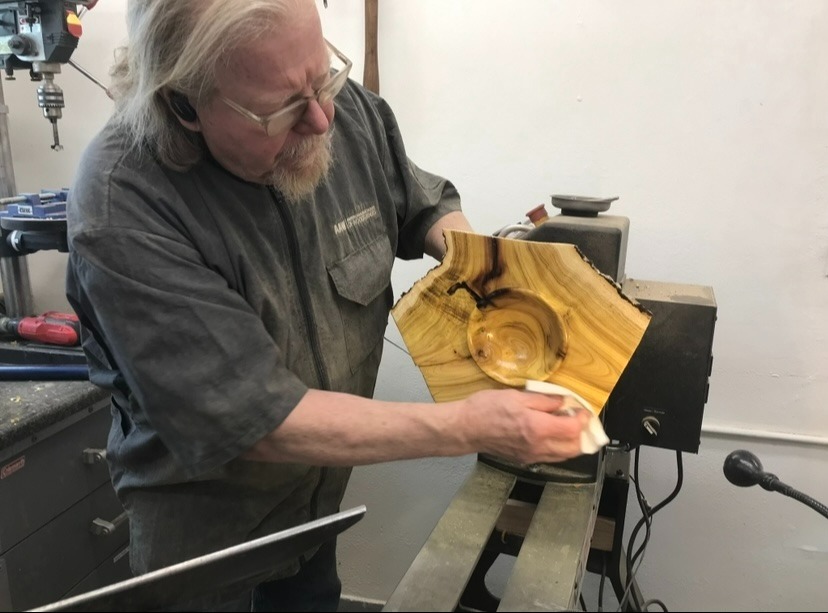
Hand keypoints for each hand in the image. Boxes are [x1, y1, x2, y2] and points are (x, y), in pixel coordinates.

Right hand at [458, 389, 590, 464]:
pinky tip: (552, 435)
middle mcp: (538, 446)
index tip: (582, 410)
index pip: (573, 429)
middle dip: (582, 434)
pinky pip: (551, 457)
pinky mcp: (524, 460)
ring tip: (567, 426)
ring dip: (572, 443)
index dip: (583, 419)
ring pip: (564, 456)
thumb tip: (563, 401)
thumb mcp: (516, 396)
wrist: (465, 429)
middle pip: (574, 448)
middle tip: (579, 419)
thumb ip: (543, 400)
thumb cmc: (486, 408)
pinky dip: (559, 448)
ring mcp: (532, 456)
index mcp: (538, 428)